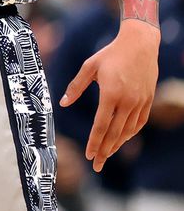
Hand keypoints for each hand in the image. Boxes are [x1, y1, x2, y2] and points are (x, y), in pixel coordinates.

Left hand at [60, 21, 158, 171]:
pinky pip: (139, 123)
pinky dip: (130, 133)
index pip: (101, 125)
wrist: (140, 45)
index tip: (89, 155)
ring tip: (107, 155)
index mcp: (110, 94)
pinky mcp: (148, 100)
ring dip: (117, 145)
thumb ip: (76, 86)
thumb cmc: (110, 54)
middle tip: (97, 165)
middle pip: (114, 133)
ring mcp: (139, 102)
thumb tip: (62, 103)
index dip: (94, 142)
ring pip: (128, 130)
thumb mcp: (89, 67)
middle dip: (105, 151)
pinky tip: (122, 139)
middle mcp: (127, 101)